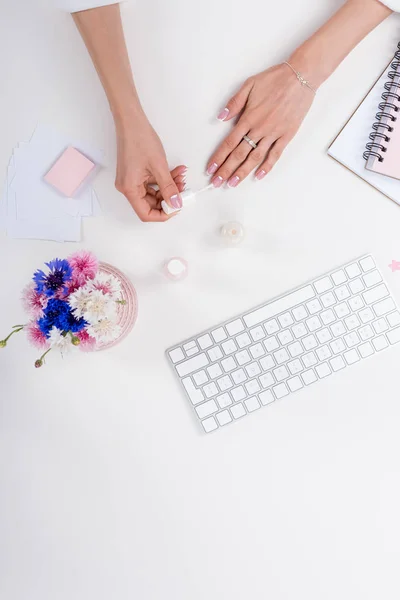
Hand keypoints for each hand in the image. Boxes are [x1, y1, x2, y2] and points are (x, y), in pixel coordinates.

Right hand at [115, 113, 185, 221]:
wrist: (131, 120)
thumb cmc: (140, 139)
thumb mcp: (159, 166)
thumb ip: (168, 188)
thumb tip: (176, 204)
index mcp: (129, 189)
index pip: (146, 214)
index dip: (163, 214)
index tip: (177, 207)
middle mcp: (127, 188)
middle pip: (150, 204)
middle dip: (169, 198)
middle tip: (183, 190)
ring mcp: (131, 181)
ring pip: (154, 193)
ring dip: (169, 188)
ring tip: (181, 177)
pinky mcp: (135, 175)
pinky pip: (152, 184)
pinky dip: (164, 180)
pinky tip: (176, 172)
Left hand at [206, 63, 313, 186]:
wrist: (300, 77)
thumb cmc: (275, 79)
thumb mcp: (249, 85)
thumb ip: (234, 103)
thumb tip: (220, 118)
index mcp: (248, 118)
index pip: (229, 143)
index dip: (218, 158)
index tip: (210, 169)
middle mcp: (259, 129)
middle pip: (239, 154)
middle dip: (226, 170)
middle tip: (216, 182)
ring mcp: (273, 134)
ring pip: (255, 158)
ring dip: (242, 172)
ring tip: (232, 184)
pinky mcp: (286, 136)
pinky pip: (275, 155)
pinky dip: (267, 167)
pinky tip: (258, 176)